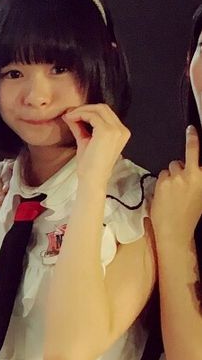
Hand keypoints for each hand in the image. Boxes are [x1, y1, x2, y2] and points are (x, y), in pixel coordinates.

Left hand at [63, 103, 129, 187]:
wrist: (92, 179)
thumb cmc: (90, 165)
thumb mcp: (85, 140)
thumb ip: (80, 127)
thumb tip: (69, 114)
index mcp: (121, 132)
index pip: (106, 113)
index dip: (89, 111)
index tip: (74, 114)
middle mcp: (122, 130)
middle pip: (103, 108)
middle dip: (85, 108)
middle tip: (71, 113)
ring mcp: (116, 130)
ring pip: (98, 109)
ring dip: (81, 111)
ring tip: (69, 117)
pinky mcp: (106, 131)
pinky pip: (92, 116)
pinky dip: (80, 115)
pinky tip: (71, 119)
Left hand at [150, 125, 201, 244]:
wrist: (175, 230)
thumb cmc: (188, 214)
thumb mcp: (199, 194)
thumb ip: (195, 178)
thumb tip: (188, 167)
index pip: (198, 154)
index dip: (193, 140)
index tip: (191, 129)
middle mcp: (193, 174)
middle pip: (184, 156)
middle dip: (184, 154)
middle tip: (187, 142)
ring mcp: (178, 177)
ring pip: (170, 167)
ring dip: (170, 175)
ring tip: (172, 192)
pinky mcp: (164, 181)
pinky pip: (161, 175)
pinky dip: (161, 183)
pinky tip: (165, 195)